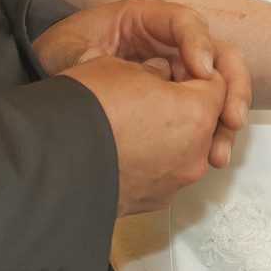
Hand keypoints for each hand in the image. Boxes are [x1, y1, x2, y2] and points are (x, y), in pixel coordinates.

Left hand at [37, 0, 249, 165]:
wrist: (55, 73)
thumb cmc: (62, 51)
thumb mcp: (61, 49)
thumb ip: (76, 54)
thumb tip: (95, 62)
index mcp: (145, 19)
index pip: (183, 22)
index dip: (197, 43)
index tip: (200, 72)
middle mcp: (170, 42)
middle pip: (217, 55)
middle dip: (231, 86)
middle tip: (231, 117)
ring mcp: (178, 70)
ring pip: (219, 88)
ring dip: (226, 118)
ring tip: (218, 152)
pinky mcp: (178, 97)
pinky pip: (205, 112)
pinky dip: (211, 134)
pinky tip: (210, 156)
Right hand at [65, 55, 232, 215]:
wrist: (53, 161)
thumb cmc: (86, 108)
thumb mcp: (121, 68)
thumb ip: (155, 72)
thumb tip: (160, 76)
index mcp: (195, 113)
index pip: (218, 84)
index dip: (194, 72)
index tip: (173, 70)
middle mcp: (195, 153)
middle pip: (204, 120)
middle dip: (185, 106)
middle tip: (153, 95)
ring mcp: (176, 181)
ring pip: (185, 148)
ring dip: (170, 134)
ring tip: (135, 123)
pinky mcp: (155, 201)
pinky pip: (164, 171)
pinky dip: (153, 160)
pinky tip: (125, 149)